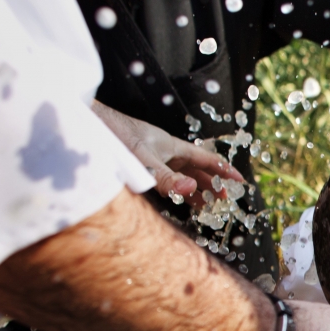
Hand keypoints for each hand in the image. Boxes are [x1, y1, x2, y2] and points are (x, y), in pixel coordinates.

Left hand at [93, 100, 243, 204]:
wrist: (90, 126)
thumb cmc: (116, 135)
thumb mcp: (142, 159)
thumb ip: (165, 177)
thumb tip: (190, 189)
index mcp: (174, 147)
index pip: (206, 159)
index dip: (224, 170)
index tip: (240, 181)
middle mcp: (167, 153)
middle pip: (197, 169)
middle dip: (212, 183)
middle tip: (225, 198)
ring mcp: (155, 159)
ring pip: (182, 176)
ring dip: (195, 189)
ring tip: (206, 204)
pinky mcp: (142, 166)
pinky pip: (166, 180)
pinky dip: (176, 190)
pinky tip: (177, 199)